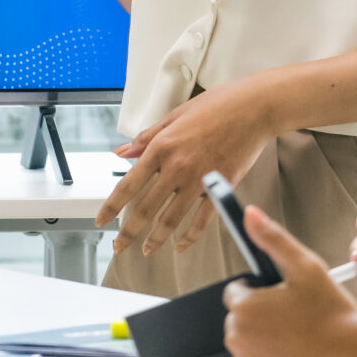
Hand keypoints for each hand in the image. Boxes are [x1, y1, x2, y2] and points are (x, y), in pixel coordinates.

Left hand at [98, 82, 280, 255]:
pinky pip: (202, 220)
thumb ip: (146, 138)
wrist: (255, 108)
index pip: (128, 184)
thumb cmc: (218, 105)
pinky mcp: (220, 188)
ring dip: (156, 239)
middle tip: (118, 246)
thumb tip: (121, 152)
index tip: (101, 220)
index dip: (111, 207)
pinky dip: (190, 236)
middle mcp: (177, 167)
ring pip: (171, 219)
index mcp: (162, 146)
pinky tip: (180, 245)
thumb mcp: (175, 115)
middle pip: (145, 208)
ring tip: (146, 250)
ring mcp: (199, 180)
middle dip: (128, 232)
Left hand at [222, 210, 356, 356]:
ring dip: (263, 342)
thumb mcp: (305, 266)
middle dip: (260, 317)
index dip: (260, 293)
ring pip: (247, 346)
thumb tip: (250, 214)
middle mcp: (237, 337)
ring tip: (296, 340)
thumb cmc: (333, 313)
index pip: (236, 293)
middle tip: (294, 320)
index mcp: (244, 306)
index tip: (282, 299)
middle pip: (240, 320)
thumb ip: (273, 238)